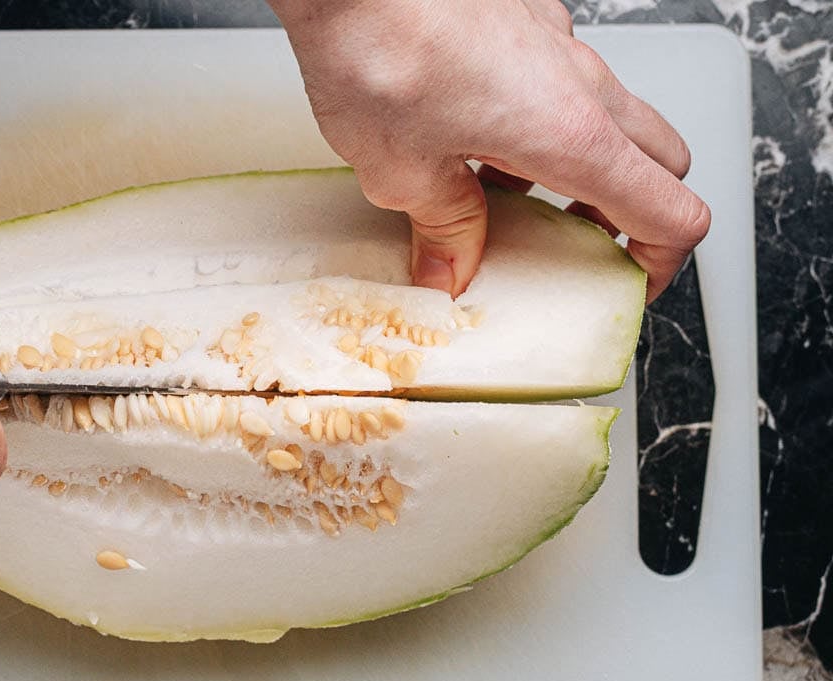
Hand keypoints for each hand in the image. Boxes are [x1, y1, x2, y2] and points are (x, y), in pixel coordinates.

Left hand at [269, 0, 710, 300]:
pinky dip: (543, 123)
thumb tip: (451, 270)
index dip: (661, 263)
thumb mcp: (402, 172)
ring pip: (613, 118)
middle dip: (632, 213)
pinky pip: (563, 83)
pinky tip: (474, 141)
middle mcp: (581, 84)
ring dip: (583, 167)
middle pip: (660, 161)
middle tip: (579, 249)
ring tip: (511, 202)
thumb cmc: (378, 48)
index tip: (626, 286)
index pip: (671, 211)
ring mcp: (558, 46)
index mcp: (571, 136)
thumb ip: (442, 227)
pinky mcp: (526, 21)